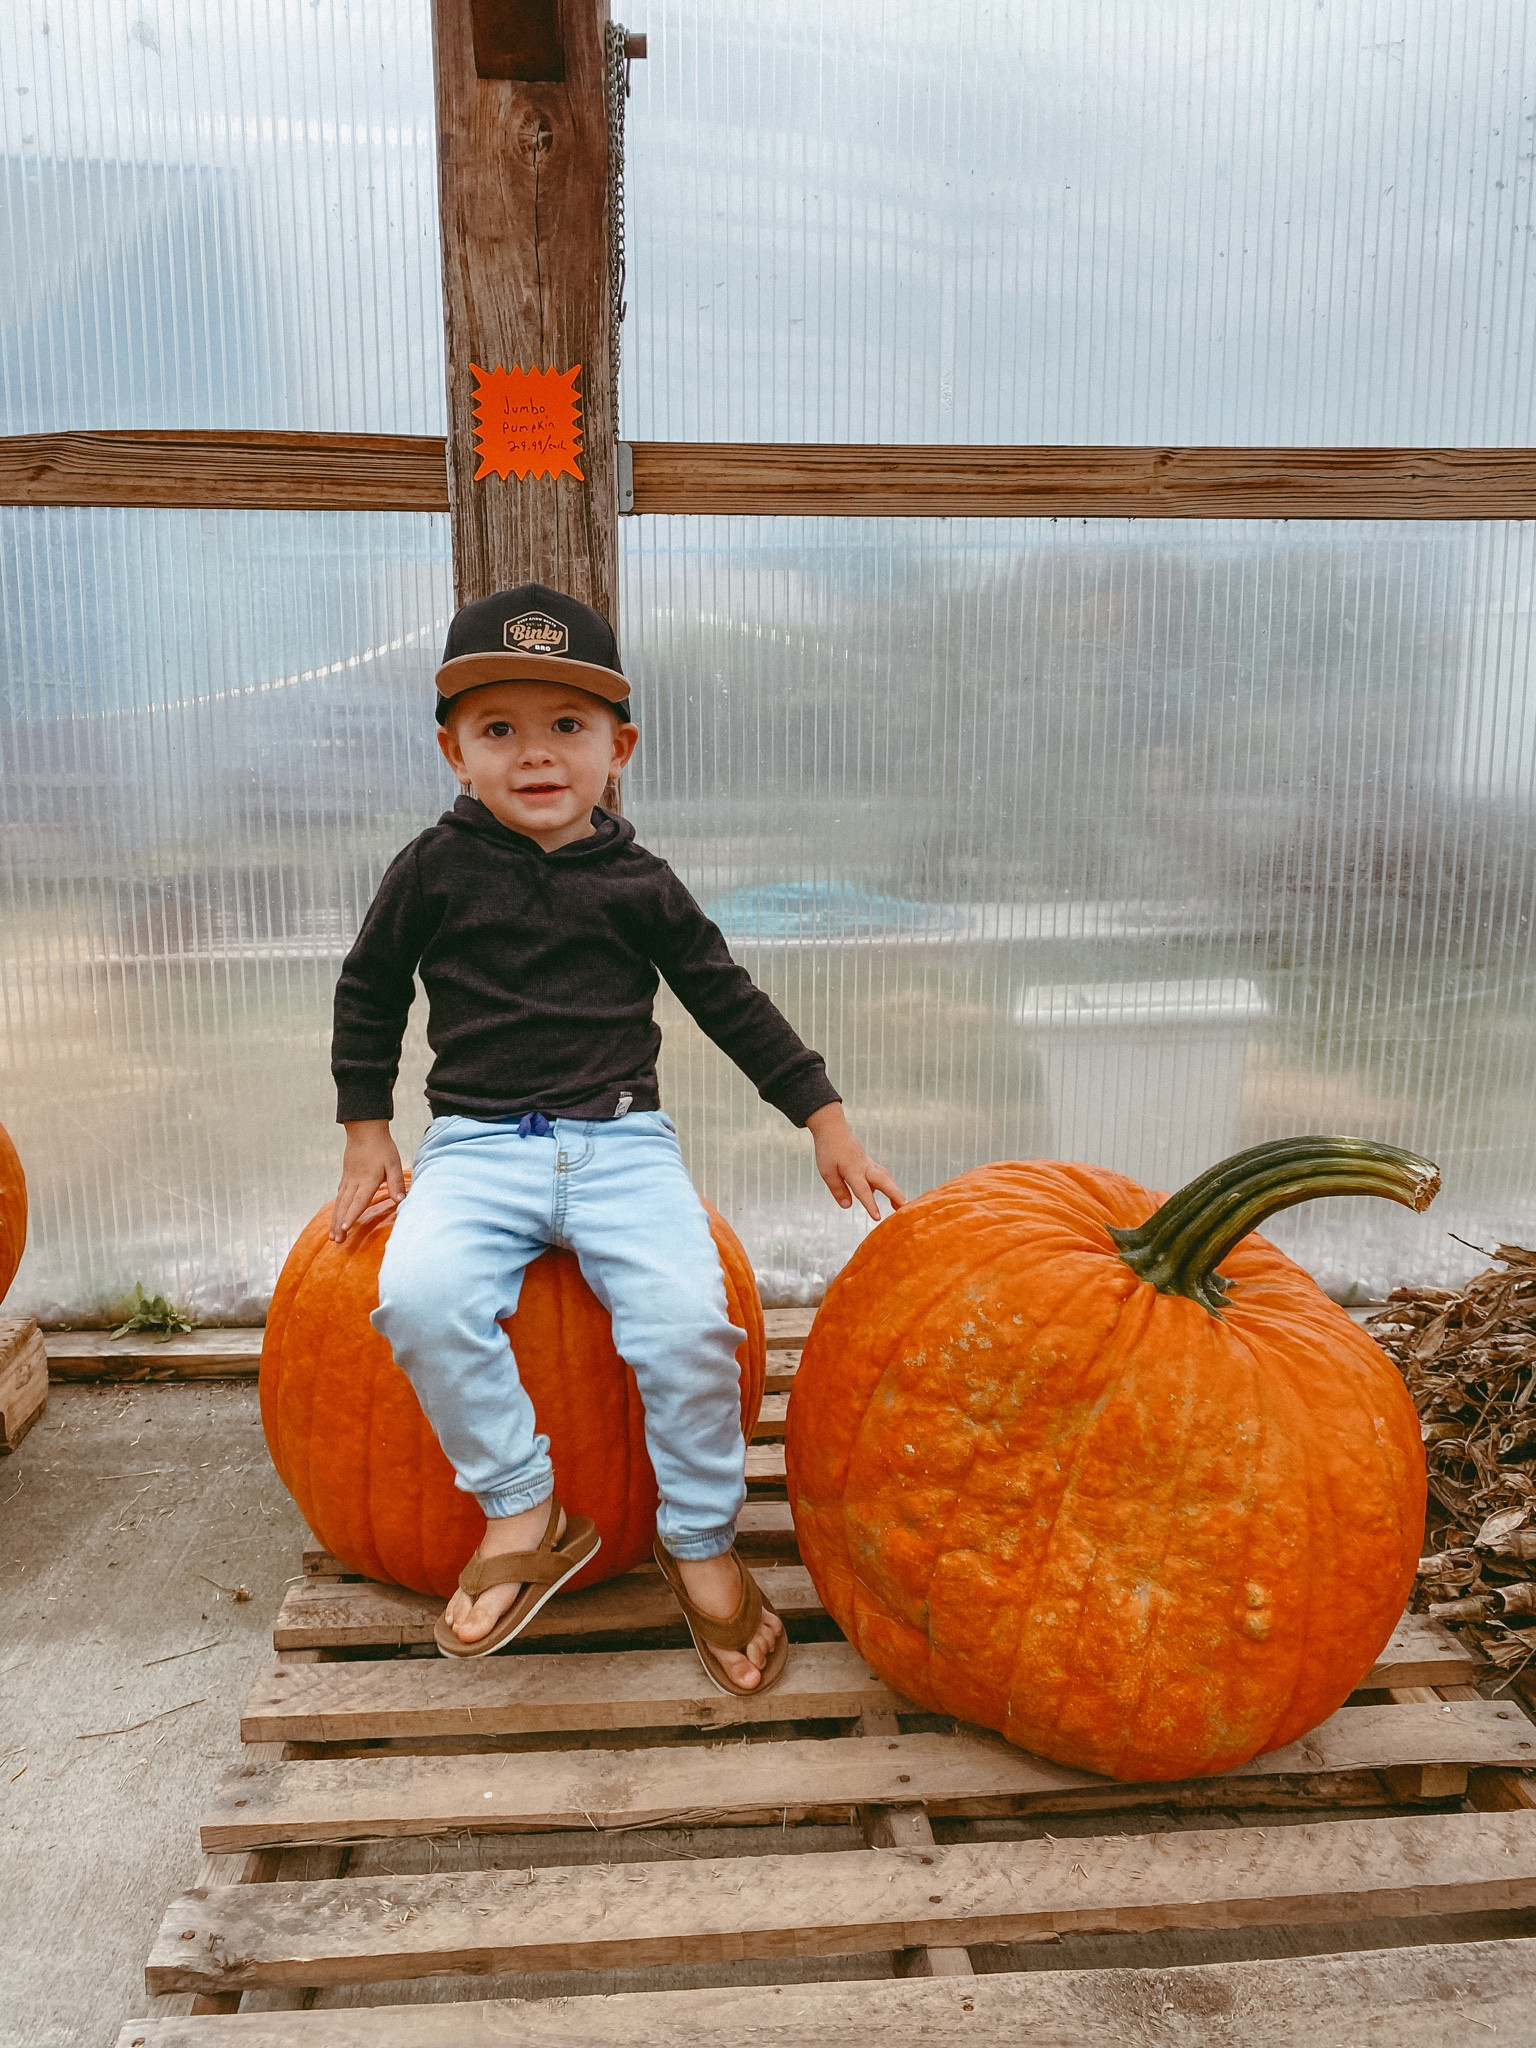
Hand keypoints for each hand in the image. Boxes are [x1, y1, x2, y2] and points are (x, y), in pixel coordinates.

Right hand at [330, 1121, 405, 1240]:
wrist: (364, 1130)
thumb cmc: (382, 1147)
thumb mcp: (393, 1163)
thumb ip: (396, 1182)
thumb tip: (401, 1200)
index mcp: (368, 1179)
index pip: (359, 1200)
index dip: (352, 1214)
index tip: (346, 1228)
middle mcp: (355, 1182)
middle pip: (345, 1206)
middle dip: (340, 1224)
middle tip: (337, 1240)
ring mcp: (348, 1180)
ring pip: (339, 1203)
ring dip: (335, 1220)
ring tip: (333, 1236)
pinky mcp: (346, 1177)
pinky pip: (339, 1196)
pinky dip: (336, 1209)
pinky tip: (335, 1217)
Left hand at [805, 1103, 905, 1219]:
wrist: (833, 1129)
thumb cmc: (828, 1150)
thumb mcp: (826, 1172)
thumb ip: (838, 1189)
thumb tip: (848, 1206)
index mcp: (852, 1169)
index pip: (863, 1190)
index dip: (870, 1204)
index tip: (878, 1217)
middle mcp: (864, 1166)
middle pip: (884, 1181)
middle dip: (895, 1194)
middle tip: (905, 1208)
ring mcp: (869, 1164)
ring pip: (886, 1177)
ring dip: (895, 1191)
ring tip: (901, 1206)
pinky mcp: (869, 1163)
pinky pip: (882, 1175)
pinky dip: (889, 1186)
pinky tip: (890, 1197)